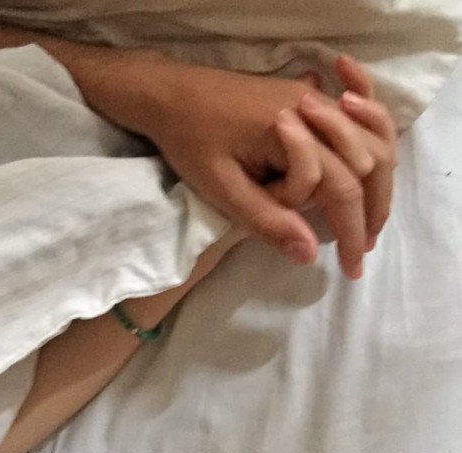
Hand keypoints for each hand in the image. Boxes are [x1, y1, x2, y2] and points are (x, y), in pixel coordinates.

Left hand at [140, 55, 395, 278]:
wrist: (169, 92)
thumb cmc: (189, 140)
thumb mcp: (221, 188)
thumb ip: (267, 219)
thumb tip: (310, 253)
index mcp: (293, 132)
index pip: (340, 189)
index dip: (351, 232)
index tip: (352, 267)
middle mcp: (314, 107)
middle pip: (367, 162)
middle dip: (371, 211)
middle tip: (364, 249)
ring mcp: (312, 95)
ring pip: (368, 139)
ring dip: (375, 182)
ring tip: (369, 220)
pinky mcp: (304, 93)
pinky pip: (350, 118)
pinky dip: (365, 140)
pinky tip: (362, 165)